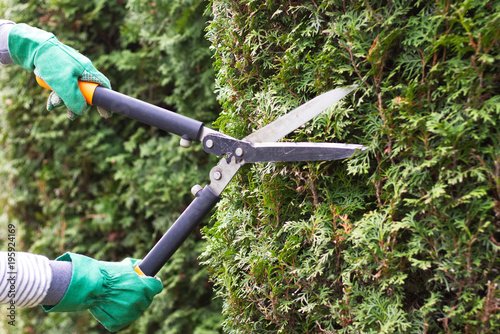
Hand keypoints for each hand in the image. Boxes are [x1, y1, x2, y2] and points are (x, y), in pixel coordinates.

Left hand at [8, 23, 110, 118]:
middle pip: (86, 92)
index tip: (104, 114)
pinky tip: (50, 102)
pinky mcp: (60, 71)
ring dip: (63, 100)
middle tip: (70, 115)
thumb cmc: (50, 61)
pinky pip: (62, 87)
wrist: (31, 46)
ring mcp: (71, 71)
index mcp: (87, 70)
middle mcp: (82, 70)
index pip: (103, 86)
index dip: (104, 101)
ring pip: (72, 91)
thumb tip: (81, 110)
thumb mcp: (63, 83)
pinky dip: (57, 95)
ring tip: (52, 104)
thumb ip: (74, 98)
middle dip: (77, 104)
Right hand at [43, 253, 162, 331]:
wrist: (90, 286)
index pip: (157, 286)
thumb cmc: (107, 274)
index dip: (153, 282)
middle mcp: (140, 302)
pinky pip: (121, 319)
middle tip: (129, 288)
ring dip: (129, 304)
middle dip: (140, 294)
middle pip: (146, 299)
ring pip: (134, 310)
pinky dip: (117, 314)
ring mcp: (129, 315)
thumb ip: (137, 266)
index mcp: (145, 288)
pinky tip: (111, 305)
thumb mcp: (125, 265)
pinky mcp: (117, 323)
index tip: (149, 280)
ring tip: (117, 296)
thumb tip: (141, 266)